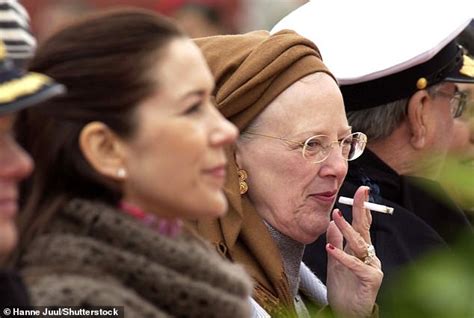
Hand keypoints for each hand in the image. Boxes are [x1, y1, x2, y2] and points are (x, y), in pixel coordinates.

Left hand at [325, 186, 382, 317]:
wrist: (347, 311)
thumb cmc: (344, 288)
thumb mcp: (335, 261)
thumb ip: (335, 242)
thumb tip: (331, 224)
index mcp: (361, 250)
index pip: (362, 225)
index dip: (362, 208)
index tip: (362, 191)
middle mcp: (369, 255)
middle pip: (364, 229)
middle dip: (362, 209)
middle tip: (360, 193)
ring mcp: (372, 266)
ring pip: (359, 244)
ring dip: (347, 228)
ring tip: (336, 216)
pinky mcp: (370, 279)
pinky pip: (354, 264)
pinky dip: (341, 255)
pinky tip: (330, 247)